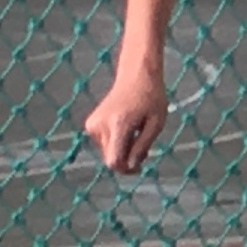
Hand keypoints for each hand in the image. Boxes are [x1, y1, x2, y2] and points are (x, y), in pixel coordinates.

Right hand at [83, 55, 169, 175]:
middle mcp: (101, 125)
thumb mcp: (156, 124)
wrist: (136, 76)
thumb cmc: (151, 98)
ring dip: (122, 150)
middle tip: (144, 148)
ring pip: (107, 153)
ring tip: (136, 135)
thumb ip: (142, 146)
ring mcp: (92, 124)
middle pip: (111, 159)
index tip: (139, 167)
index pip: (114, 161)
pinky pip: (104, 144)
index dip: (126, 170)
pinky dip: (116, 143)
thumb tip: (131, 167)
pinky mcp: (90, 124)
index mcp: (118, 124)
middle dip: (127, 159)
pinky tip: (127, 130)